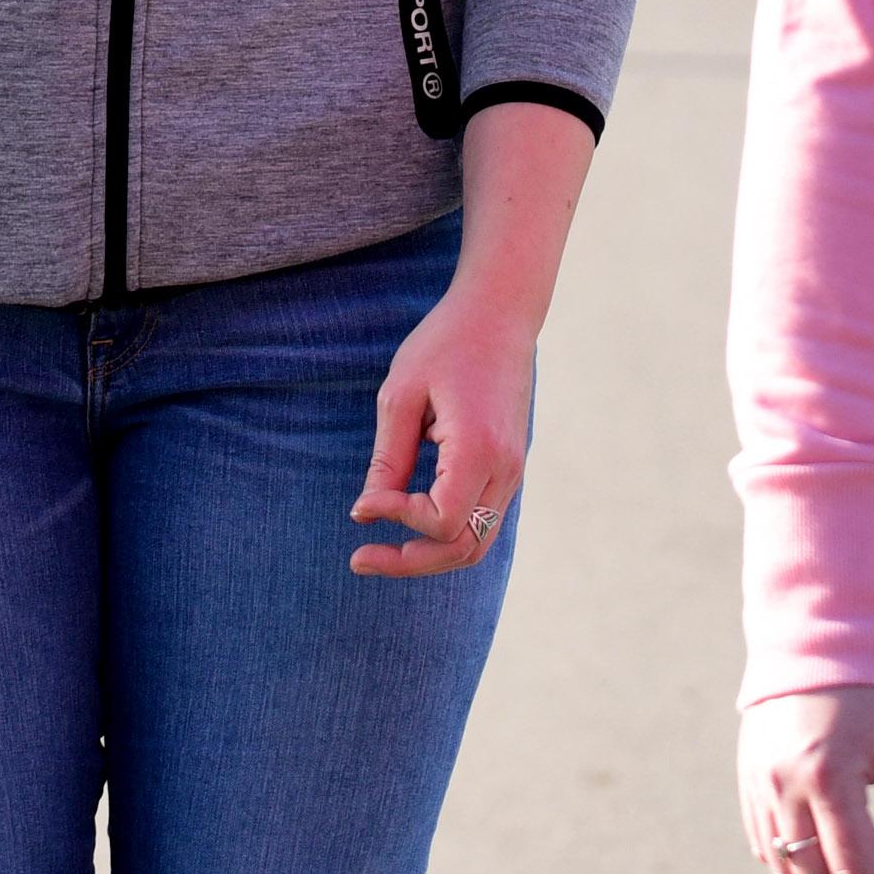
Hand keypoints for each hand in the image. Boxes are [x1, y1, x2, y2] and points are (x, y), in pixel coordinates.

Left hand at [347, 287, 532, 576]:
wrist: (499, 312)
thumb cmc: (444, 344)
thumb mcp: (402, 396)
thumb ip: (388, 461)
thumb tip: (366, 514)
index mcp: (479, 448)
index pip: (441, 520)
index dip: (400, 518)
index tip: (368, 500)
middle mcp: (505, 468)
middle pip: (463, 547)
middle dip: (411, 561)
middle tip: (360, 559)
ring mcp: (514, 470)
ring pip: (477, 542)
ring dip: (430, 554)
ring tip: (382, 552)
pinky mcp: (510, 466)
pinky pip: (482, 519)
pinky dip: (447, 533)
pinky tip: (410, 521)